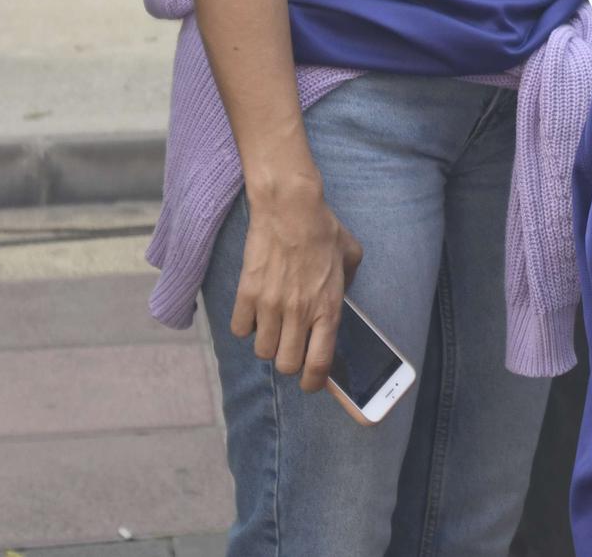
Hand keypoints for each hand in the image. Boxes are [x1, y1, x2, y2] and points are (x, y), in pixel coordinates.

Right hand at [232, 178, 363, 392]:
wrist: (290, 208)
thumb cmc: (323, 230)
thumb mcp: (351, 256)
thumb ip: (349, 283)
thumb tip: (341, 298)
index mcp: (328, 307)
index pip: (319, 363)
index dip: (314, 382)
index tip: (311, 383)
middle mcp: (299, 312)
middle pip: (286, 365)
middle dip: (289, 363)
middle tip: (291, 349)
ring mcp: (271, 305)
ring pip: (262, 351)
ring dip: (268, 344)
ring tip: (274, 327)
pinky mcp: (247, 294)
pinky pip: (239, 330)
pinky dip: (246, 327)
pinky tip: (255, 313)